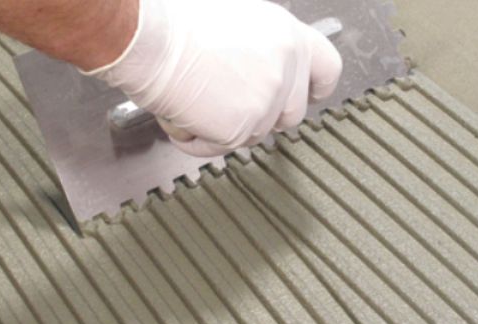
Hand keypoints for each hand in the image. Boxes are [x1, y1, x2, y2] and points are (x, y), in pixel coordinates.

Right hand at [86, 0, 342, 156]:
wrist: (151, 38)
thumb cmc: (178, 22)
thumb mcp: (238, 23)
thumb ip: (263, 51)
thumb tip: (260, 73)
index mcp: (288, 37)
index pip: (327, 70)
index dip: (315, 88)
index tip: (310, 96)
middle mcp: (285, 69)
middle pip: (290, 115)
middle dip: (260, 117)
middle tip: (227, 104)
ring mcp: (265, 102)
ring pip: (253, 134)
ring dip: (222, 126)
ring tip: (192, 97)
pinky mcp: (240, 129)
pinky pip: (219, 147)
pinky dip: (196, 138)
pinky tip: (181, 112)